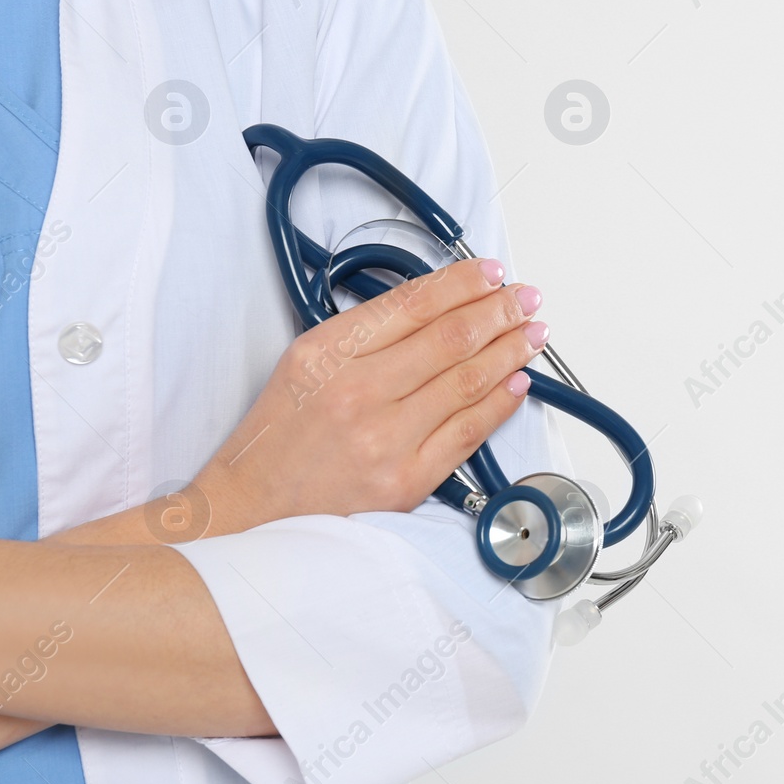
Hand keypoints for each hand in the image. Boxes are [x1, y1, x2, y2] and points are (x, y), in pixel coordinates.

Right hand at [194, 258, 546, 527]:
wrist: (252, 510)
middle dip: (499, 311)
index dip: (461, 283)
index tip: (490, 273)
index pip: (413, 304)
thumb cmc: (279, 437)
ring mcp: (385, 440)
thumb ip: (365, 333)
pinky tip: (517, 382)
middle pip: (449, 338)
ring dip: (509, 352)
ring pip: (467, 382)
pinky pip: (468, 432)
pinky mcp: (405, 481)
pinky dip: (500, 402)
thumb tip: (437, 307)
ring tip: (532, 334)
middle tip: (526, 298)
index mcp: (328, 354)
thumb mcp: (305, 363)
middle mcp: (357, 393)